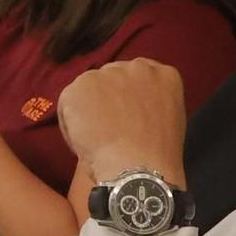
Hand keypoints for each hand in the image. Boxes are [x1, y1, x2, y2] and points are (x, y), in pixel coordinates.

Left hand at [54, 58, 188, 186]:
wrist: (138, 168)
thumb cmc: (155, 157)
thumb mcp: (167, 120)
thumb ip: (150, 103)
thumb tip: (128, 106)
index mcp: (163, 75)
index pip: (136, 76)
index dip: (125, 97)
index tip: (122, 116)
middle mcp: (137, 67)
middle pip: (111, 79)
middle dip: (106, 100)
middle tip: (106, 129)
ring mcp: (108, 73)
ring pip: (88, 90)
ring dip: (87, 110)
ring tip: (95, 140)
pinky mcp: (82, 85)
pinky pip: (68, 103)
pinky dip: (70, 124)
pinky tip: (83, 143)